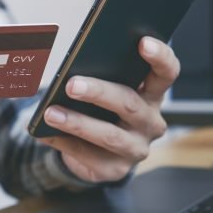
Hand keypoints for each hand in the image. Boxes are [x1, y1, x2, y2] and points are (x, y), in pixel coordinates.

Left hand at [39, 36, 178, 182]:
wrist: (97, 152)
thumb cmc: (102, 110)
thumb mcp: (108, 90)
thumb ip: (101, 77)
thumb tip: (72, 70)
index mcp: (152, 95)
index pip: (166, 73)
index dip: (160, 57)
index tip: (143, 42)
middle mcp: (151, 122)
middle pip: (130, 103)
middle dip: (99, 93)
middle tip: (72, 85)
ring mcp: (136, 148)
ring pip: (109, 135)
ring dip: (77, 123)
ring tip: (51, 113)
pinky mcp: (116, 169)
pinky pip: (89, 156)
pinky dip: (64, 143)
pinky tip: (45, 133)